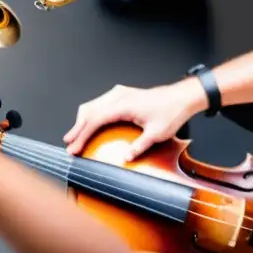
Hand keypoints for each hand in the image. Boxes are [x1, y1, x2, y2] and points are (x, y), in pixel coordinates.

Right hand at [63, 79, 207, 160]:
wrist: (182, 96)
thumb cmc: (172, 111)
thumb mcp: (157, 133)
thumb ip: (140, 146)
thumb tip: (126, 158)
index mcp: (123, 105)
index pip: (95, 120)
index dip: (81, 135)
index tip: (74, 147)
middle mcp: (118, 96)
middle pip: (88, 111)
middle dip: (77, 129)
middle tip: (69, 144)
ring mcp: (119, 93)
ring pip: (92, 105)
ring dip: (82, 120)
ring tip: (75, 136)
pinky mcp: (121, 94)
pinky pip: (99, 103)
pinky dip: (90, 114)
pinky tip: (89, 123)